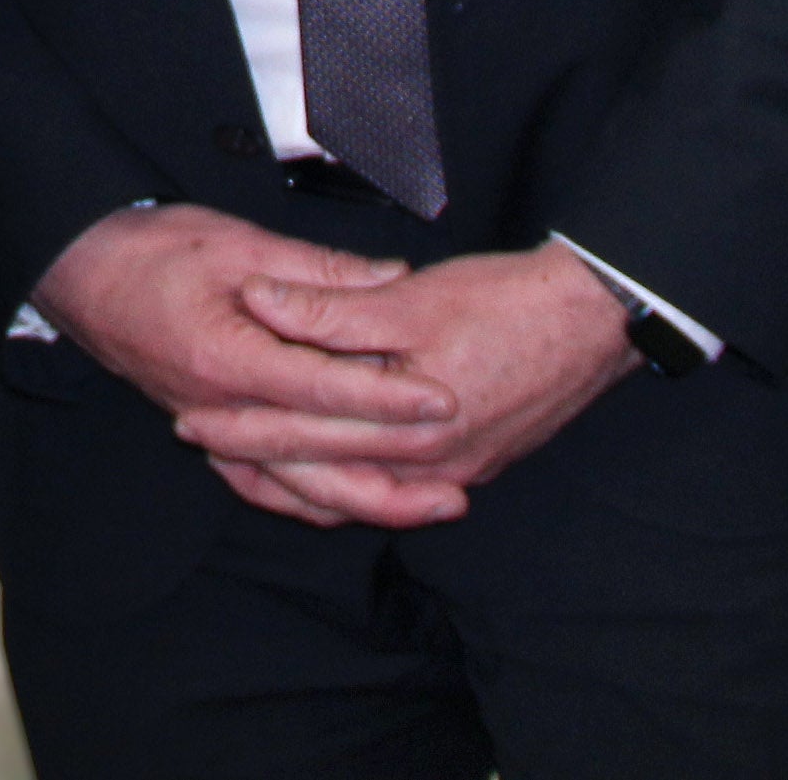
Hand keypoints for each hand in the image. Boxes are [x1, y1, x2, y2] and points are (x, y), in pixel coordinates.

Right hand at [30, 204, 462, 530]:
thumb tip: (392, 278)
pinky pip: (263, 484)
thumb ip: (317, 271)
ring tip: (425, 506)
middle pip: (317, 462)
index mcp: (227, 358)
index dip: (389, 399)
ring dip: (363, 501)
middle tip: (458, 479)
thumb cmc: (148, 249)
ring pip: (295, 487)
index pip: (325, 391)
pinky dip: (309, 500)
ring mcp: (211, 427)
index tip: (444, 400)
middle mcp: (219, 409)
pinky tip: (352, 502)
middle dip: (393, 473)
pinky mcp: (208, 430)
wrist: (77, 270)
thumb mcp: (238, 242)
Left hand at [184, 246, 640, 529]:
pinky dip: (351, 484)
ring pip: (359, 491)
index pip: (306, 430)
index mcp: (408, 421)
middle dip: (257, 460)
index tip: (192, 417)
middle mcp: (429, 463)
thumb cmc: (507, 303)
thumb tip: (261, 300)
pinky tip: (326, 470)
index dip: (245, 424)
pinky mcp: (473, 463)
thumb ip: (330, 306)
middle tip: (199, 444)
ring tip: (245, 466)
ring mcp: (454, 470)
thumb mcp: (410, 297)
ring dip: (300, 481)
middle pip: (324, 470)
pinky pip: (395, 489)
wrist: (594, 321)